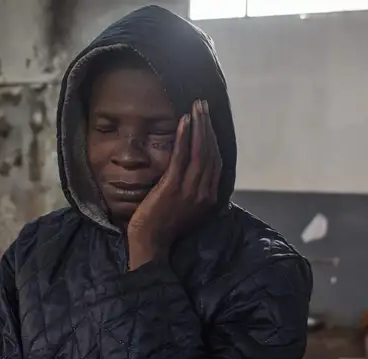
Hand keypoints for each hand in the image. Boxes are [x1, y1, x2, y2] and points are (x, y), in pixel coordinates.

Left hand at [126, 100, 221, 269]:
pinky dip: (184, 137)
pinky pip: (182, 156)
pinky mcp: (173, 187)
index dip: (213, 139)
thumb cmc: (164, 226)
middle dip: (208, 126)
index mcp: (210, 197)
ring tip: (196, 107)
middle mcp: (204, 192)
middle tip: (204, 106)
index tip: (209, 121)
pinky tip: (184, 121)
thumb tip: (196, 170)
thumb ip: (195, 190)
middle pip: (211, 152)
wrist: (151, 243)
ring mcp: (190, 189)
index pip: (216, 162)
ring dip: (198, 126)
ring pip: (200, 151)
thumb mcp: (188, 208)